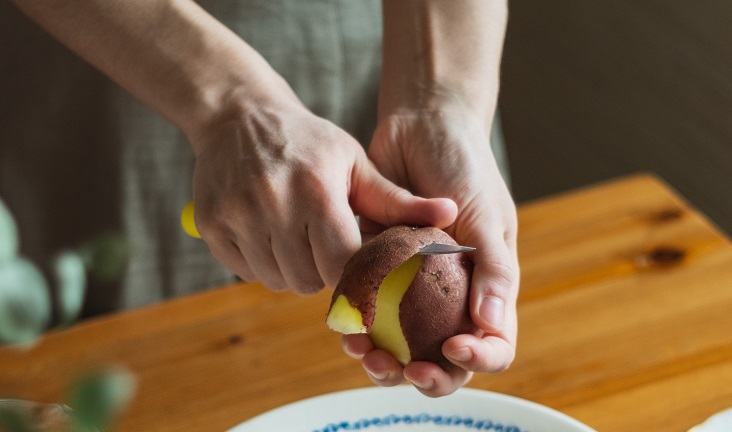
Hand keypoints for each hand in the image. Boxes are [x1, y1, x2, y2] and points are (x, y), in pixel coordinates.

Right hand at [189, 95, 457, 294]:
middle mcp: (273, 204)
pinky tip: (268, 233)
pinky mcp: (210, 225)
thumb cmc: (309, 142)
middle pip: (308, 280)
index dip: (354, 273)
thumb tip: (451, 214)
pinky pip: (244, 272)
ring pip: (276, 280)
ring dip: (292, 271)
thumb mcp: (355, 163)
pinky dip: (261, 263)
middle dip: (323, 274)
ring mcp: (236, 215)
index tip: (359, 267)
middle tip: (325, 248)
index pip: (343, 263)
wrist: (239, 116)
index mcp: (317, 190)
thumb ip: (398, 200)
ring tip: (297, 238)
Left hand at [344, 102, 518, 396]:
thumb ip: (494, 269)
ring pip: (400, 340)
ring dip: (382, 355)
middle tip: (399, 367)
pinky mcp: (378, 266)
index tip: (451, 348)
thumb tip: (492, 324)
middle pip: (441, 354)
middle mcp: (450, 292)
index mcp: (486, 286)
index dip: (476, 358)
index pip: (492, 342)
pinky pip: (368, 306)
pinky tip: (342, 323)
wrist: (422, 124)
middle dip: (422, 372)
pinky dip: (357, 321)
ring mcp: (413, 284)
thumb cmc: (465, 165)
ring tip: (361, 349)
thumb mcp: (487, 214)